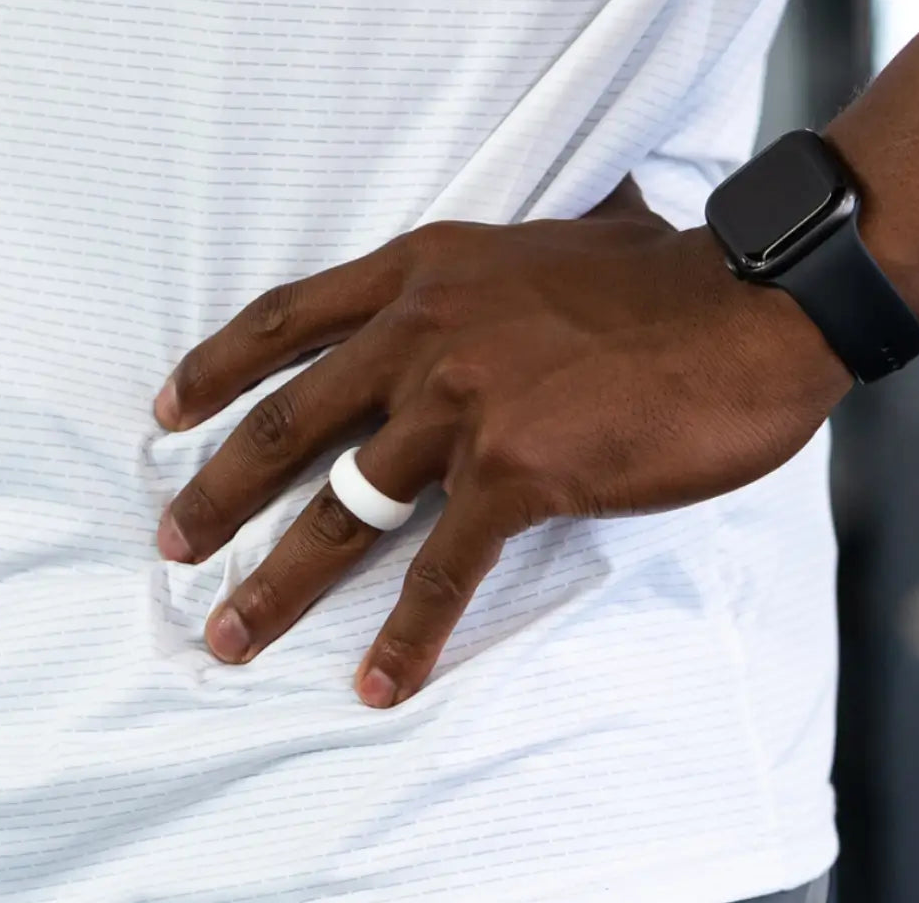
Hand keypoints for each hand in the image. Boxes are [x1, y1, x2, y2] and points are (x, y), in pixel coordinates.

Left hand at [153, 201, 850, 706]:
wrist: (749, 304)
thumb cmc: (666, 275)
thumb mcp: (556, 237)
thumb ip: (505, 261)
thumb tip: (524, 249)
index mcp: (426, 273)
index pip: (287, 316)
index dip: (219, 367)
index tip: (169, 409)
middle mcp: (425, 336)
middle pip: (287, 425)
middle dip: (217, 492)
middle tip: (173, 544)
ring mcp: (464, 406)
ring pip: (344, 509)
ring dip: (280, 583)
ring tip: (233, 635)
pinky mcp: (519, 471)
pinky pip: (443, 568)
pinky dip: (408, 633)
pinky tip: (381, 680)